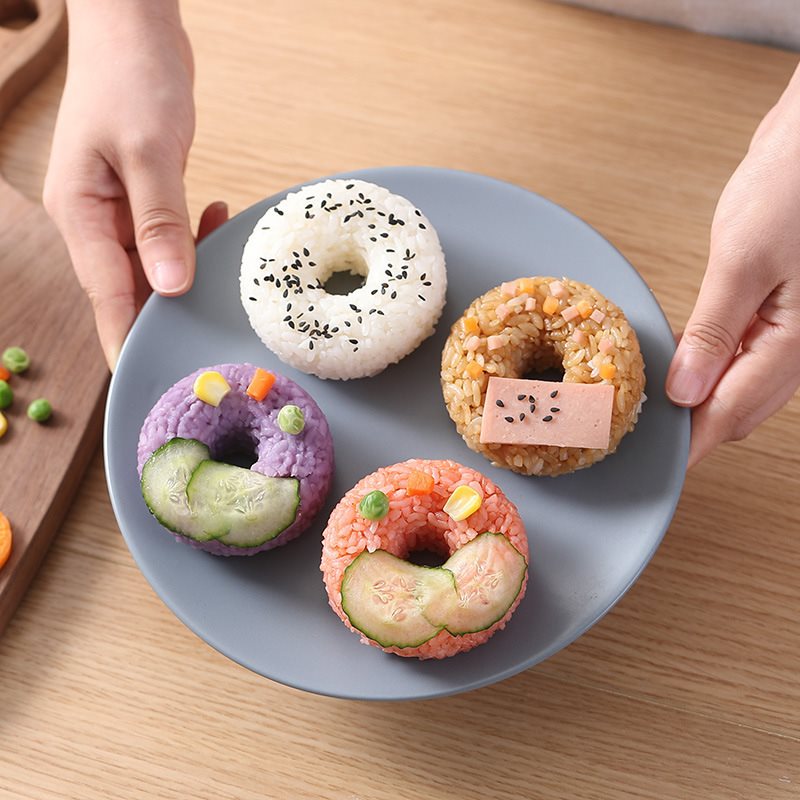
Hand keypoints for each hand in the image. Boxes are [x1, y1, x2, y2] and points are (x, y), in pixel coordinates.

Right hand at [44, 2, 226, 369]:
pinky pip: (166, 237)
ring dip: (188, 271)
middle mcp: (93, 219)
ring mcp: (116, 209)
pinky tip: (218, 218)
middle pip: (128, 288)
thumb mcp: (148, 150)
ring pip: (152, 266)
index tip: (152, 375)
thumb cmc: (131, 76)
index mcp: (80, 212)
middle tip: (213, 329)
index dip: (128, 337)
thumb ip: (158, 220)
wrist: (133, 26)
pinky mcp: (141, 197)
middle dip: (169, 310)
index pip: (105, 294)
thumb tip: (169, 286)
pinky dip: (193, 237)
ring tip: (224, 263)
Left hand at [666, 63, 799, 466]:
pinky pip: (750, 354)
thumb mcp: (745, 259)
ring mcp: (795, 327)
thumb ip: (716, 331)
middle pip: (745, 405)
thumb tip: (688, 390)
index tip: (663, 461)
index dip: (696, 440)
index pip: (737, 409)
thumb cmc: (797, 182)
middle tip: (651, 433)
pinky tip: (689, 363)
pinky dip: (717, 366)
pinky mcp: (784, 307)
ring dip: (707, 397)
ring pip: (748, 384)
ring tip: (661, 404)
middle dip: (700, 424)